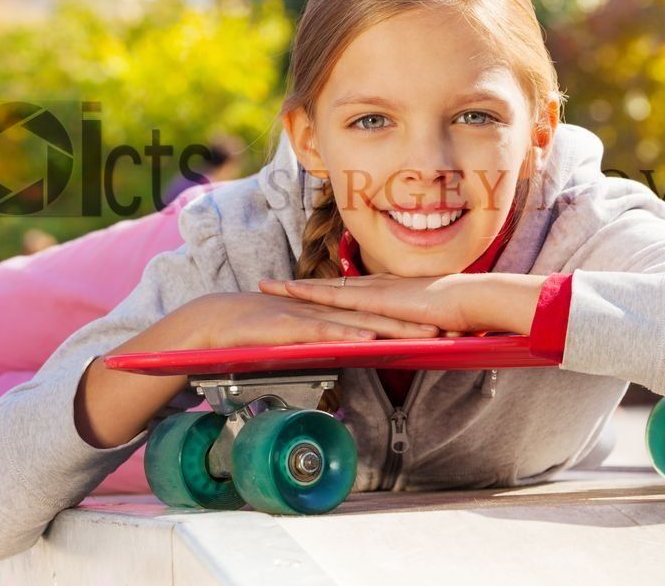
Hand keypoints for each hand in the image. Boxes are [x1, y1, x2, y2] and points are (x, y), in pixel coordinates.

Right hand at [166, 290, 441, 348]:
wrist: (217, 322)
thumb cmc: (259, 334)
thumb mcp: (301, 341)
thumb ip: (327, 345)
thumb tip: (353, 355)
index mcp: (330, 312)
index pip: (375, 316)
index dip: (406, 321)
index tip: (439, 328)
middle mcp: (325, 310)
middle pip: (376, 316)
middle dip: (412, 324)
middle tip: (447, 331)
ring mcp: (308, 315)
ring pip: (357, 322)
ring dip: (391, 329)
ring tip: (422, 337)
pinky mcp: (291, 325)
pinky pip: (324, 330)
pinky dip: (347, 334)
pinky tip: (368, 340)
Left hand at [258, 273, 487, 334]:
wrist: (472, 300)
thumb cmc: (460, 312)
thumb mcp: (429, 324)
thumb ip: (416, 330)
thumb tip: (417, 340)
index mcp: (388, 293)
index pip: (347, 293)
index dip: (322, 292)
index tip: (301, 292)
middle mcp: (376, 287)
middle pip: (328, 286)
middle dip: (297, 287)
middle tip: (269, 284)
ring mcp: (374, 290)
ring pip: (325, 288)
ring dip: (295, 288)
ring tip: (268, 287)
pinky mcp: (375, 298)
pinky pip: (337, 296)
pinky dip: (312, 294)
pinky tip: (292, 294)